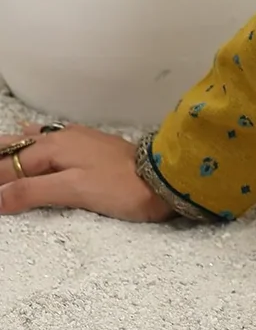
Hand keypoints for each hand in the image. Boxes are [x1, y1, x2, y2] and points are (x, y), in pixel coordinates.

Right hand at [0, 121, 170, 220]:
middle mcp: (59, 138)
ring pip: (31, 141)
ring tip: (1, 157)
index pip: (8, 165)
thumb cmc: (122, 187)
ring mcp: (76, 139)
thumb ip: (32, 192)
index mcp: (51, 147)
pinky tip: (30, 139)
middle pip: (15, 147)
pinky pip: (49, 139)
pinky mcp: (90, 146)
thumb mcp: (73, 191)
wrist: (165, 178)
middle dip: (0, 159)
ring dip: (11, 149)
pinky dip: (31, 143)